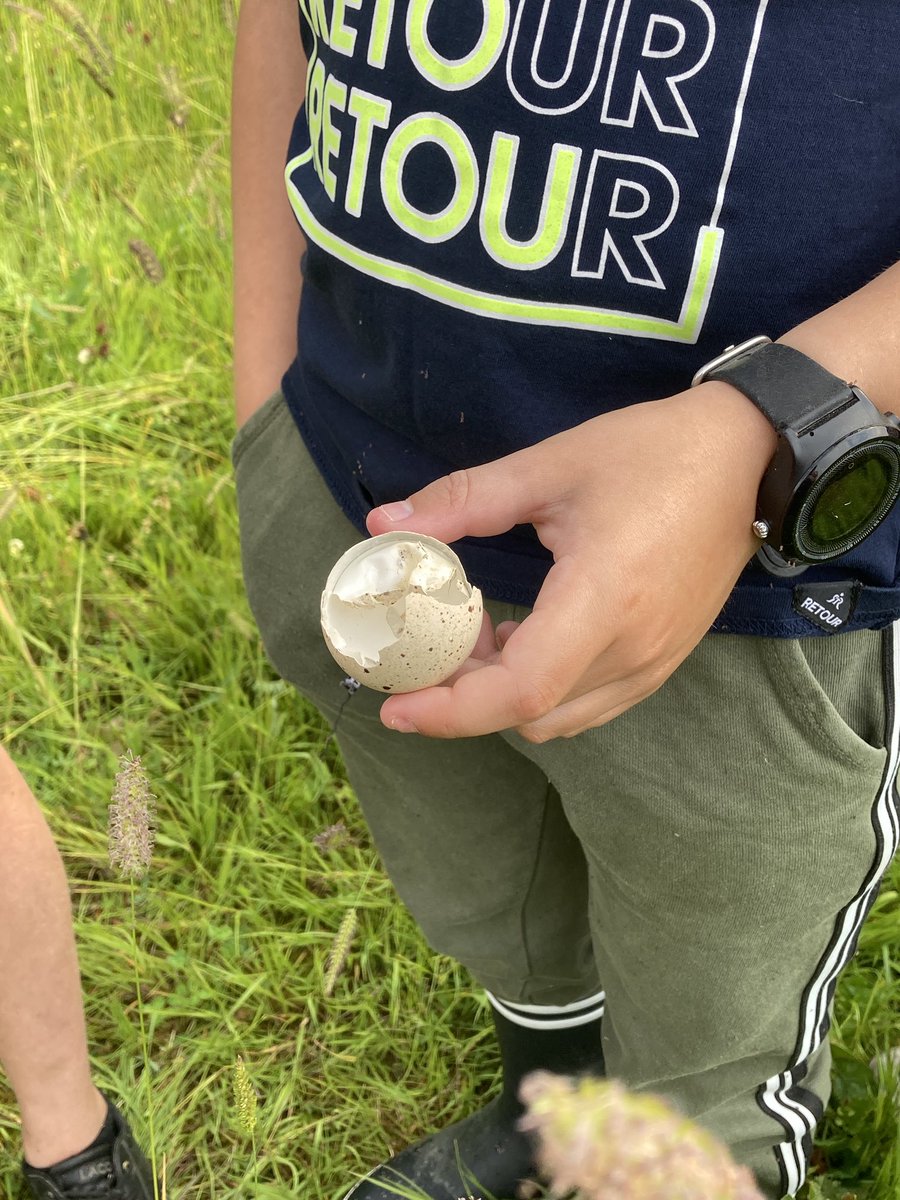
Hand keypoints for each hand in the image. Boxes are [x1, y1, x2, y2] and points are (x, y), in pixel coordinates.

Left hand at [365, 383, 776, 741]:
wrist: (747, 456)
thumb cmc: (650, 453)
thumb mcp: (549, 466)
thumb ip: (462, 500)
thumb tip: (383, 521)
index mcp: (604, 598)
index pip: (521, 690)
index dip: (450, 710)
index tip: (396, 705)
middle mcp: (634, 647)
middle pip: (529, 713)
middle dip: (464, 695)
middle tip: (429, 644)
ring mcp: (654, 662)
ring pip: (558, 719)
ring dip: (503, 694)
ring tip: (480, 632)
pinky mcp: (664, 661)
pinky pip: (589, 705)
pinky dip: (543, 691)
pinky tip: (527, 635)